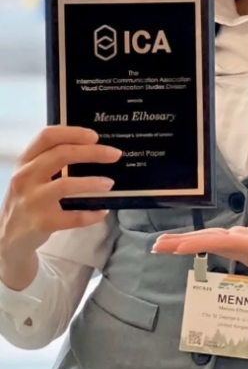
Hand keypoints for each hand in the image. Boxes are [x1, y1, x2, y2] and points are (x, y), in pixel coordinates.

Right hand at [0, 127, 118, 288]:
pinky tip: (102, 211)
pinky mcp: (41, 222)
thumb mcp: (32, 175)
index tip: (95, 136)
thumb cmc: (28, 198)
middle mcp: (25, 177)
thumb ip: (52, 160)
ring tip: (110, 183)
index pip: (47, 137)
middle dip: (92, 152)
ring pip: (65, 184)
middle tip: (115, 154)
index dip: (73, 133)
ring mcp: (31, 200)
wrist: (9, 235)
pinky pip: (73, 217)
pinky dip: (91, 214)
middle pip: (61, 155)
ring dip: (92, 182)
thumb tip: (94, 148)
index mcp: (25, 161)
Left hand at [151, 208, 247, 283]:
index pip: (222, 244)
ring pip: (210, 244)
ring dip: (186, 243)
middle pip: (210, 246)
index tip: (176, 247)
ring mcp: (244, 248)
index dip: (199, 243)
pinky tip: (185, 241)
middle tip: (155, 246)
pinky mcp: (245, 243)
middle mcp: (245, 250)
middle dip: (182, 245)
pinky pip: (217, 241)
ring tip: (162, 244)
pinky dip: (198, 239)